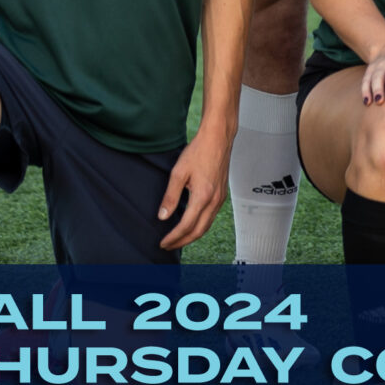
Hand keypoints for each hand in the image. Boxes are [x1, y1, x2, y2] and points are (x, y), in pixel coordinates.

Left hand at [158, 127, 230, 249]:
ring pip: (207, 226)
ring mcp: (220, 198)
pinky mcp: (222, 194)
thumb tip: (163, 216)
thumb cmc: (199, 151)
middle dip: (183, 241)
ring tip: (178, 239)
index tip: (163, 242)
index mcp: (203, 196)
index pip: (186, 226)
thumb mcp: (178, 172)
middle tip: (168, 246)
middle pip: (198, 231)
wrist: (218, 138)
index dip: (173, 237)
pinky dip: (200, 226)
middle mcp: (214, 200)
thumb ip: (170, 196)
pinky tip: (191, 224)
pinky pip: (211, 217)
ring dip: (192, 235)